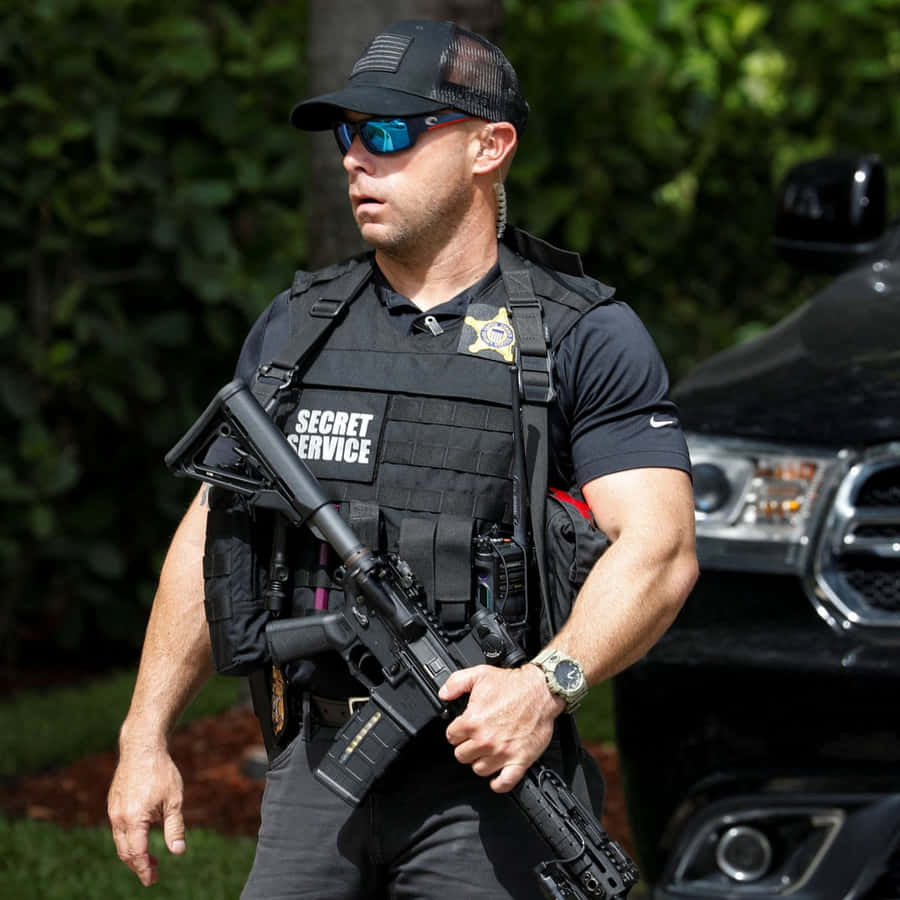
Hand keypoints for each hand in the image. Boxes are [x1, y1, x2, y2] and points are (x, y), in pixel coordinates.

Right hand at [107, 744, 185, 885]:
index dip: (144, 869)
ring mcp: (113, 810)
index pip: (137, 853)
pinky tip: (141, 838)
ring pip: (120, 841)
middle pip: (125, 851)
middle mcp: (119, 817)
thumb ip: (174, 827)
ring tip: (149, 860)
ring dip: (133, 853)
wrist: (142, 747)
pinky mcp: (113, 804)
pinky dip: (128, 839)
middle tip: (152, 874)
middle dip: (138, 865)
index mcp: (134, 818)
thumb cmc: (161, 771)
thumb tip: (178, 851)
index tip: (152, 879)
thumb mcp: (174, 799)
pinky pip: (118, 829)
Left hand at [439, 663, 563, 791]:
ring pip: (479, 769)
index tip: (463, 728)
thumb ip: (456, 683)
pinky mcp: (520, 760)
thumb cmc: (514, 684)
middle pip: (462, 755)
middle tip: (474, 738)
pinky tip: (497, 776)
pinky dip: (498, 783)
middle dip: (466, 746)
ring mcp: (502, 752)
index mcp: (473, 721)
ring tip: (486, 751)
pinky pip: (504, 783)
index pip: (451, 736)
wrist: (542, 691)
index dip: (456, 731)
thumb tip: (443, 694)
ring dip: (480, 761)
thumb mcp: (479, 674)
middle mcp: (485, 740)